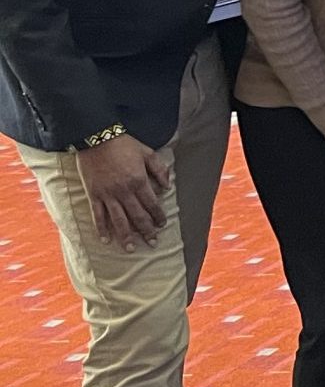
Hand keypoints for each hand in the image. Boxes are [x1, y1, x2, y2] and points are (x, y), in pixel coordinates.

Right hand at [74, 135, 170, 249]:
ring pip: (118, 220)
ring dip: (126, 236)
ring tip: (131, 249)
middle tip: (152, 243)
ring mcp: (108, 194)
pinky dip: (101, 229)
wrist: (96, 137)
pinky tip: (106, 240)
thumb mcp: (147, 153)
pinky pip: (98, 215)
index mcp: (139, 181)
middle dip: (146, 231)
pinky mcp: (94, 194)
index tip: (162, 225)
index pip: (152, 204)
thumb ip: (159, 170)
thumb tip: (167, 187)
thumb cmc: (124, 144)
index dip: (158, 216)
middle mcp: (124, 191)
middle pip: (137, 216)